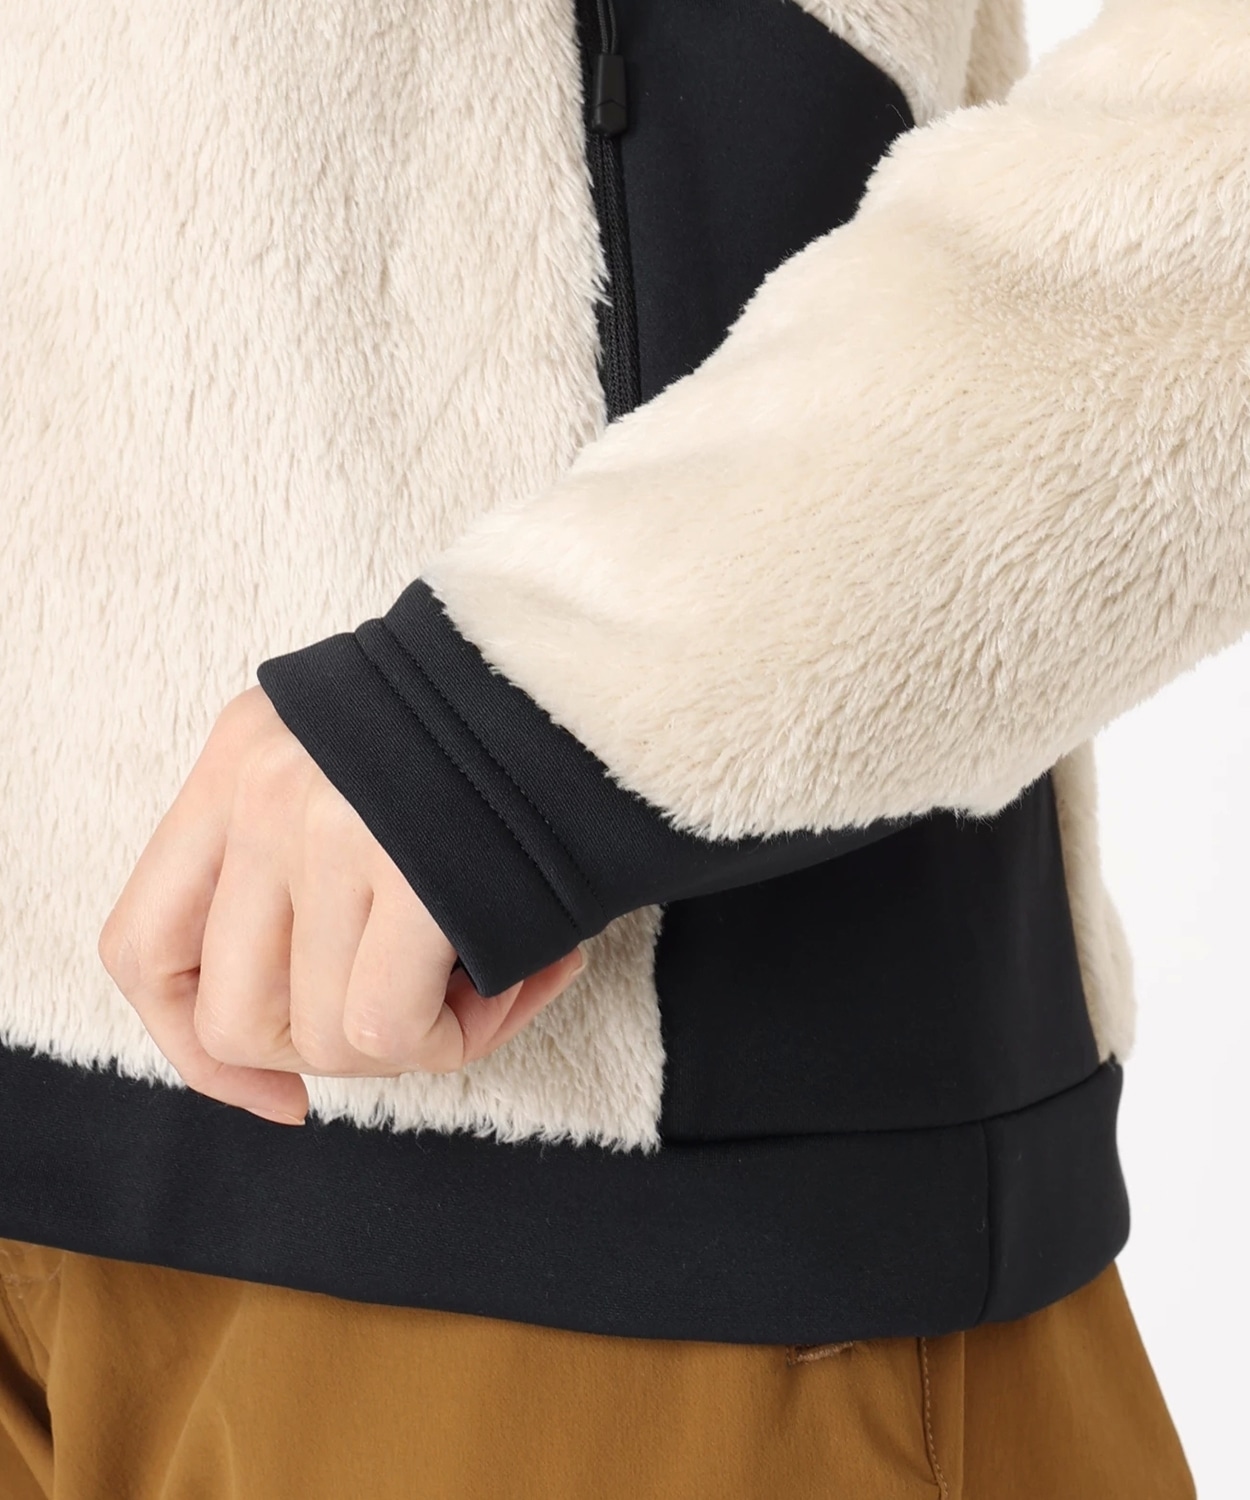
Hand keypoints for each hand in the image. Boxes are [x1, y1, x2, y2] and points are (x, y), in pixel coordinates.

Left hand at [97, 685, 585, 1124]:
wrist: (605, 668)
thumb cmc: (501, 741)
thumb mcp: (364, 771)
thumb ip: (305, 872)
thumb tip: (284, 1058)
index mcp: (239, 758)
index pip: (141, 947)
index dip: (192, 1048)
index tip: (276, 1090)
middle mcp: (265, 788)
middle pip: (235, 1016)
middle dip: (333, 1054)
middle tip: (426, 1011)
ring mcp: (328, 826)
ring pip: (319, 1037)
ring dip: (418, 1043)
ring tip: (496, 979)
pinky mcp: (409, 869)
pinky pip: (388, 1030)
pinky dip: (458, 1037)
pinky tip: (524, 979)